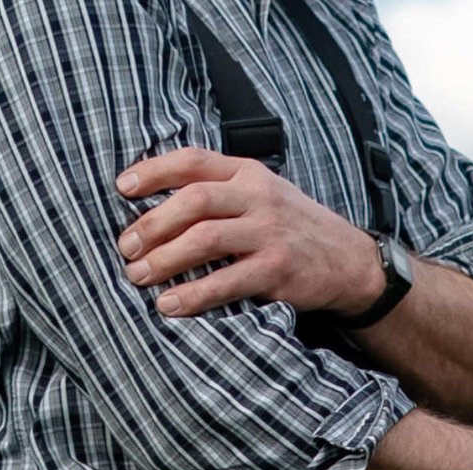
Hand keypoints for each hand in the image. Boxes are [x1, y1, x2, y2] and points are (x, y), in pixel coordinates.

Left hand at [115, 148, 385, 319]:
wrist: (351, 262)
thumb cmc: (295, 230)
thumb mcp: (265, 195)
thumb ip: (222, 192)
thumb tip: (154, 203)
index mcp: (250, 174)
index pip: (193, 161)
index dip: (152, 172)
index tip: (121, 189)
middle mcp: (260, 198)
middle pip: (193, 201)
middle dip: (151, 224)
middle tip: (126, 247)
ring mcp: (271, 234)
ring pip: (205, 239)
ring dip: (164, 259)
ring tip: (137, 276)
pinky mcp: (278, 270)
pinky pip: (226, 282)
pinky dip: (193, 294)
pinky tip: (170, 305)